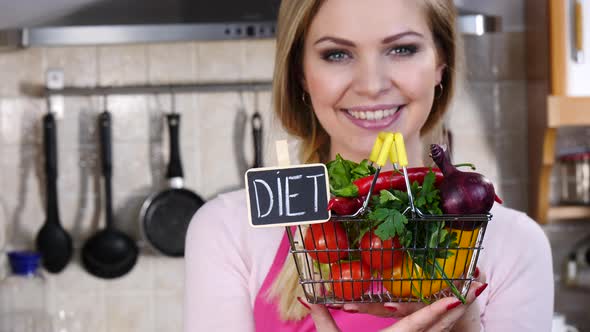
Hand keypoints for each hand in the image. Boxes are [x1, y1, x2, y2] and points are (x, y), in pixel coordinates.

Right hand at [299, 269, 486, 331]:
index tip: (455, 297)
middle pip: (437, 329)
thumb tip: (307, 298)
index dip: (436, 310)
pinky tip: (449, 324)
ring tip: (467, 301)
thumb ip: (323, 320)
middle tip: (473, 289)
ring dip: (453, 320)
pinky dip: (443, 331)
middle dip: (456, 310)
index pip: (416, 323)